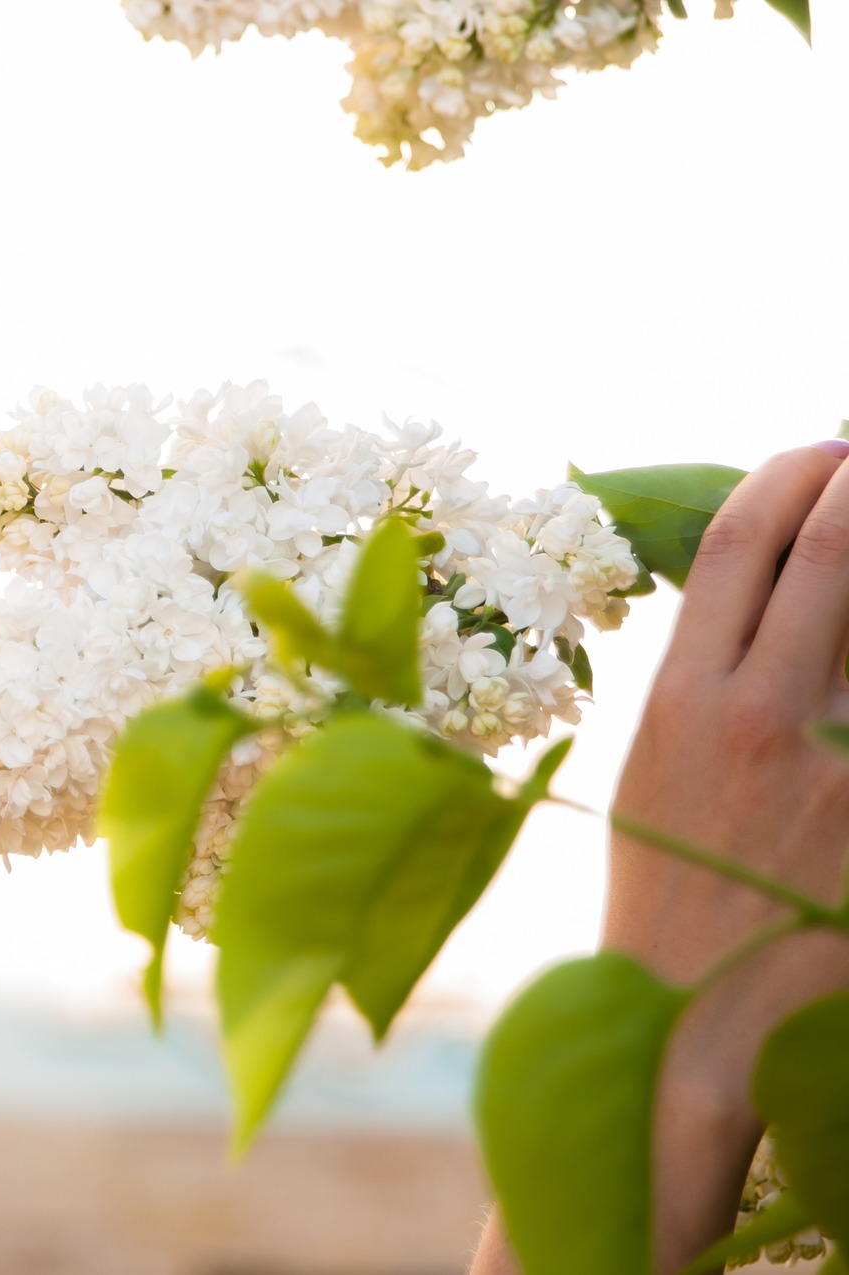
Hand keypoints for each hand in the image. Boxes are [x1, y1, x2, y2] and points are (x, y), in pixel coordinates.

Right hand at [471, 442, 848, 1274]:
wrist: (692, 1025)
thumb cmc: (668, 895)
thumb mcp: (650, 770)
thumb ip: (704, 682)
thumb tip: (756, 599)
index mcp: (679, 704)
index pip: (738, 547)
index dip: (785, 477)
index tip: (816, 451)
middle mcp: (758, 720)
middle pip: (831, 553)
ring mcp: (835, 767)